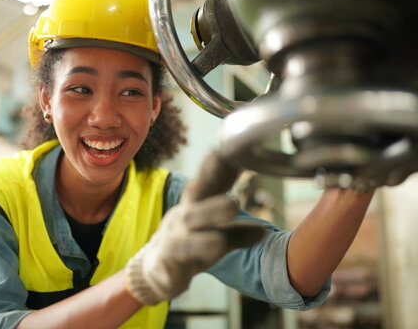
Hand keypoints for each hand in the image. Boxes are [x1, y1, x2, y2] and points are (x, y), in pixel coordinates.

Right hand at [125, 151, 265, 304]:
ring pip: (193, 218)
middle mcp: (185, 213)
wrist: (155, 272)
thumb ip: (237, 233)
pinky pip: (186, 249)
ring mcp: (175, 232)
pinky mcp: (171, 255)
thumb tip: (262, 231)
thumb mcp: (215, 239)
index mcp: (196, 205)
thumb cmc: (188, 248)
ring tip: (234, 204)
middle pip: (198, 189)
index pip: (212, 180)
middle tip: (227, 156)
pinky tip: (218, 244)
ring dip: (212, 210)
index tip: (237, 144)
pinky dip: (202, 246)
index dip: (223, 163)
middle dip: (211, 172)